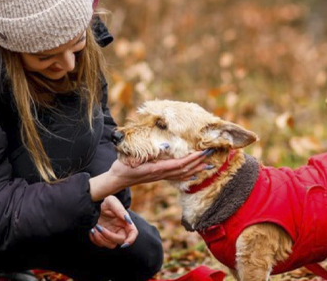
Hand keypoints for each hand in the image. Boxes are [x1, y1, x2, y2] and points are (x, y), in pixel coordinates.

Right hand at [88, 150, 211, 200]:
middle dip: (199, 162)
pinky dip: (188, 174)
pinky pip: (177, 177)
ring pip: (183, 174)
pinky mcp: (159, 177)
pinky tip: (194, 173)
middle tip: (210, 154)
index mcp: (157, 169)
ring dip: (196, 169)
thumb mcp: (131, 158)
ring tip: (208, 165)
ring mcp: (161, 177)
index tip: (202, 152)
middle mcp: (161, 175)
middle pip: (185, 170)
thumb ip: (147, 153)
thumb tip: (167, 147)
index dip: (193, 159)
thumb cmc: (122, 167)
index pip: (179, 164)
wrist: (116, 180)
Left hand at [89, 195, 137, 248]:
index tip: (124, 244)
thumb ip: (120, 210)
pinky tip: (91, 230)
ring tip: (94, 228)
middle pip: (120, 241)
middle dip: (109, 236)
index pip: (133, 233)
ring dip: (101, 239)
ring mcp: (110, 233)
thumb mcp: (111, 202)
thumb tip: (128, 221)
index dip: (131, 240)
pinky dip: (95, 239)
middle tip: (99, 227)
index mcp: (124, 221)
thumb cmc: (104, 200)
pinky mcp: (102, 236)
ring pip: (110, 245)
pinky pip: (100, 244)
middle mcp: (119, 229)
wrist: (92, 202)